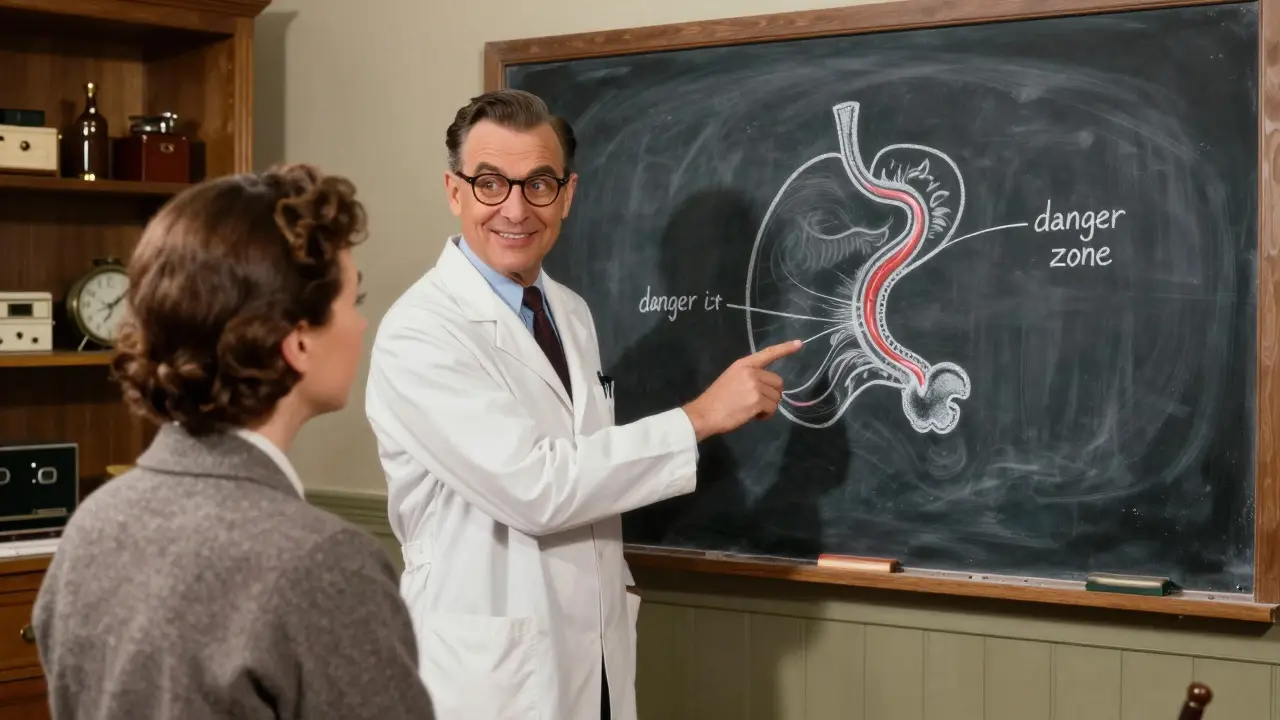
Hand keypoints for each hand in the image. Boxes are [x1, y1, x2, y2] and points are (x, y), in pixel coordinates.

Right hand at [681, 340, 802, 441]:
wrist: (705, 414)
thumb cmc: (716, 399)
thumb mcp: (731, 378)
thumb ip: (749, 377)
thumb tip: (767, 386)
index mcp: (743, 364)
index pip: (768, 353)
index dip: (785, 348)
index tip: (799, 343)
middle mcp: (751, 372)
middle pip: (778, 382)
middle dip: (771, 394)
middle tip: (756, 401)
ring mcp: (755, 386)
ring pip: (776, 398)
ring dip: (768, 406)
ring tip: (751, 409)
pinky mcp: (757, 401)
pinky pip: (772, 409)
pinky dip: (765, 415)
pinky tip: (753, 416)